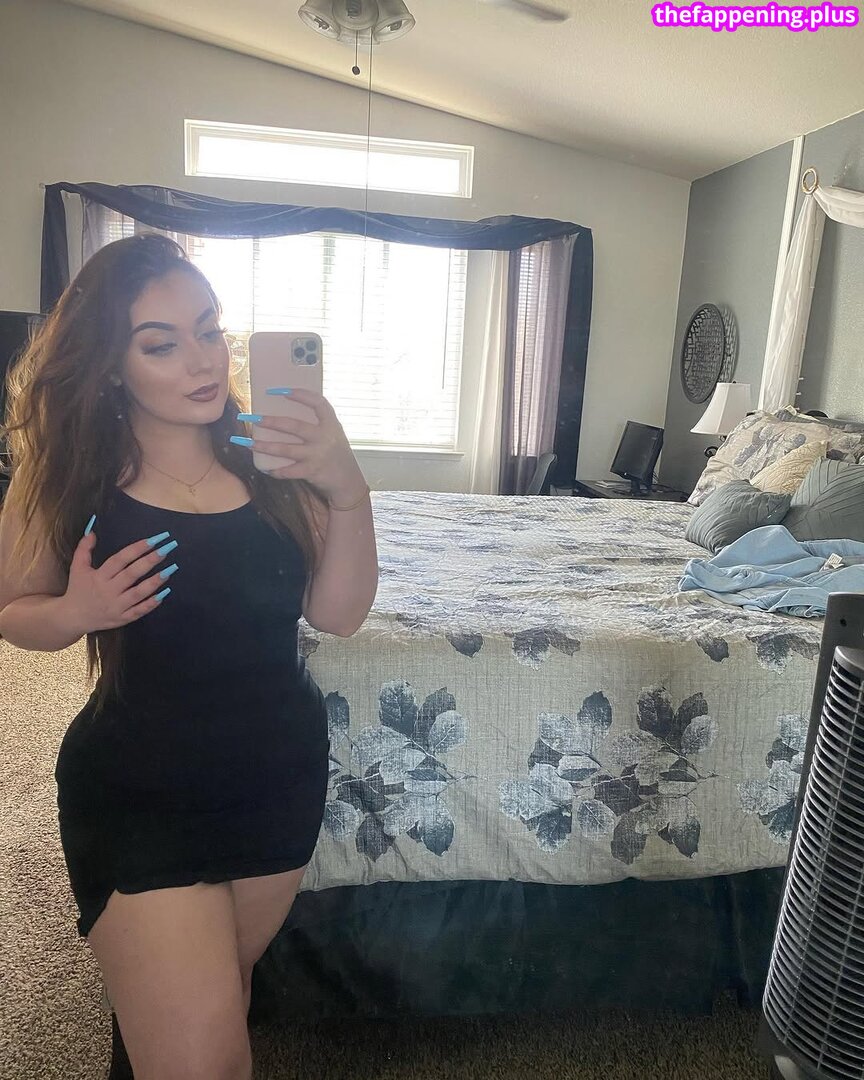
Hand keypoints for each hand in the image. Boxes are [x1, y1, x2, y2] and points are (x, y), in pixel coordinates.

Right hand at [62, 530, 176, 634]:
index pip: (120, 560)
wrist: (72, 617)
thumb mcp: (77, 568)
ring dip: (155, 582)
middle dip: (150, 561)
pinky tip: (164, 593)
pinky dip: (152, 604)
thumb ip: (84, 549)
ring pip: (138, 593)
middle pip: (132, 574)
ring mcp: (117, 606)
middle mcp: (108, 591)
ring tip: (171, 569)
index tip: (153, 539)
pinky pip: (139, 611)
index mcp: (99, 576)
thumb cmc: (78, 589)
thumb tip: (91, 531)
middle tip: (167, 549)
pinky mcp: (122, 618)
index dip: (136, 549)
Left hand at [240, 389, 366, 503]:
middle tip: (254, 418)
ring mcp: (317, 455)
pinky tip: (265, 468)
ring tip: (248, 442)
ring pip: (286, 449)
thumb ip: (317, 424)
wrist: (348, 481)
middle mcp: (324, 438)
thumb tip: (288, 412)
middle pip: (294, 426)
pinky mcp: (311, 471)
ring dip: (265, 446)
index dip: (300, 395)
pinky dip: (275, 470)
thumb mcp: (333, 434)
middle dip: (271, 422)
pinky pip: (288, 471)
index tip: (281, 391)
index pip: (318, 403)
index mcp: (331, 424)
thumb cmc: (336, 454)